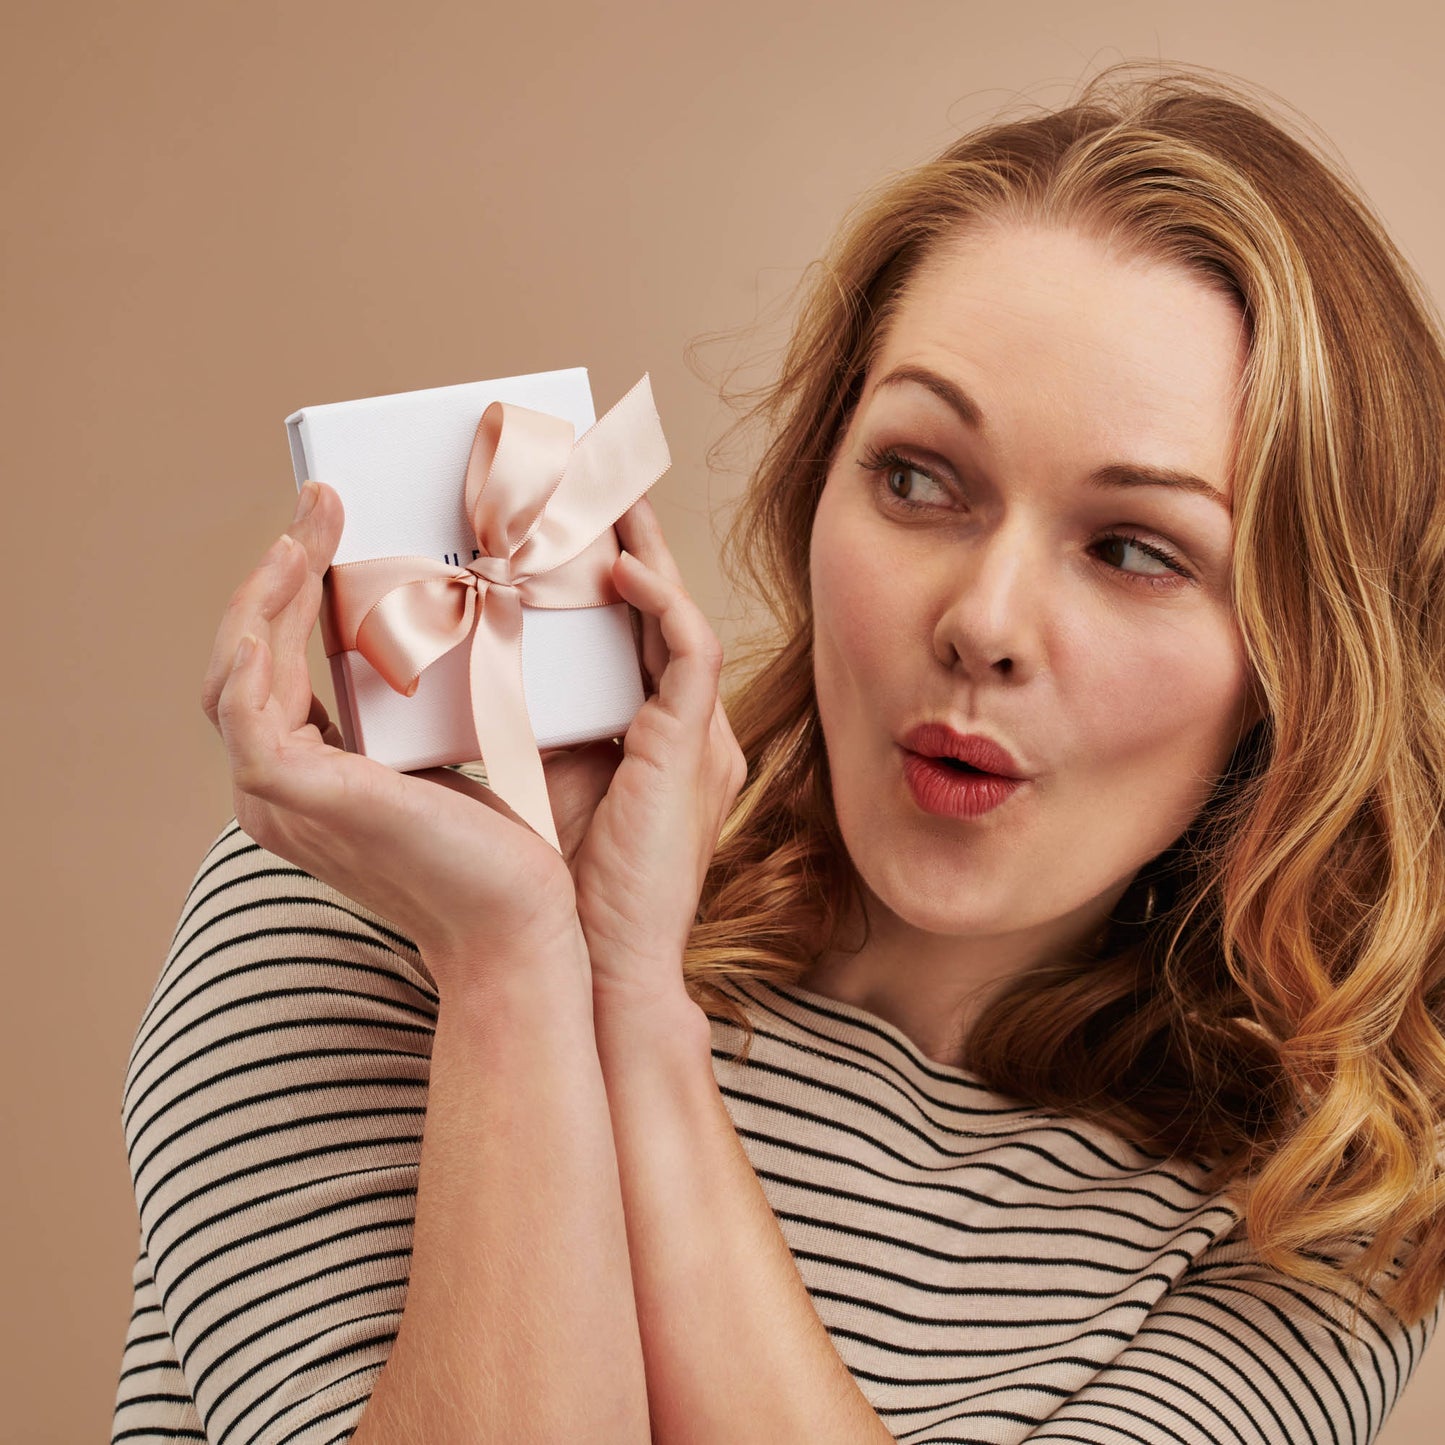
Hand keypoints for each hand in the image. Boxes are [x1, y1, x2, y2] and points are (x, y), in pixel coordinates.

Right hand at [201, 480, 586, 994]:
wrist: (521, 919)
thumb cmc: (500, 843)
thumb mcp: (447, 745)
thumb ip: (414, 697)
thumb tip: (435, 614)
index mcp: (310, 776)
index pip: (271, 667)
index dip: (288, 590)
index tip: (329, 522)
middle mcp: (277, 790)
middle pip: (242, 658)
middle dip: (275, 573)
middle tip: (321, 502)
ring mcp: (279, 798)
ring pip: (235, 674)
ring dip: (265, 591)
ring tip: (308, 526)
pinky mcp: (300, 799)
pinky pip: (250, 715)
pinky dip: (256, 656)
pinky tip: (284, 605)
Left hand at [568, 496, 746, 1011]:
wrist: (599, 970)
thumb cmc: (563, 890)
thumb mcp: (538, 783)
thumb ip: (525, 722)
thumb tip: (464, 665)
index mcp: (650, 736)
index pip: (625, 633)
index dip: (597, 572)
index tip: (553, 520)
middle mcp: (682, 726)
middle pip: (655, 608)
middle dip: (622, 537)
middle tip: (580, 472)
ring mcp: (696, 735)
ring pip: (677, 614)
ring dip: (641, 548)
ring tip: (599, 486)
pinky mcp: (696, 747)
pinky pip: (691, 652)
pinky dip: (659, 603)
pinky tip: (618, 566)